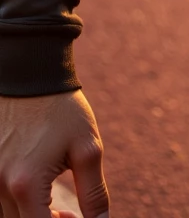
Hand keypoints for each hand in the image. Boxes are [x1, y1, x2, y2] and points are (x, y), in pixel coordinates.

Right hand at [0, 91, 107, 217]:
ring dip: (30, 213)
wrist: (29, 72)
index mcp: (26, 184)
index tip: (75, 216)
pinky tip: (34, 186)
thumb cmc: (61, 108)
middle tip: (67, 212)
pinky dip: (16, 201)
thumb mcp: (86, 147)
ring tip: (51, 199)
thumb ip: (93, 191)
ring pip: (7, 214)